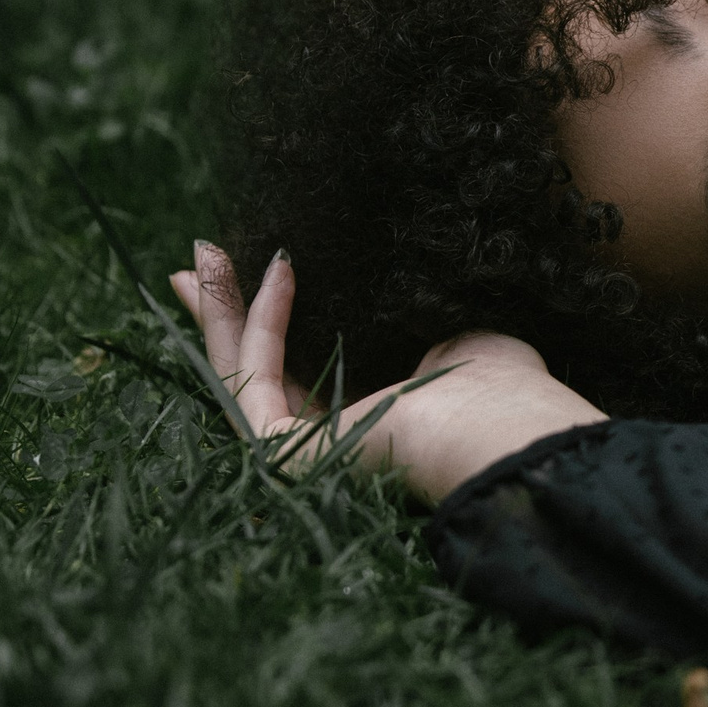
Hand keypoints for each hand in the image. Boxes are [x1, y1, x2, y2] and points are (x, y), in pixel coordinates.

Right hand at [170, 242, 606, 502]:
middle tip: (199, 258)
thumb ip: (408, 319)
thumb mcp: (452, 337)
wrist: (507, 431)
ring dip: (219, 310)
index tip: (260, 267)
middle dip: (221, 313)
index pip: (301, 372)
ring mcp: (301, 455)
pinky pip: (254, 379)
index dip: (269, 322)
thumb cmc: (503, 390)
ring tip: (205, 252)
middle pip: (253, 373)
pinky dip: (260, 322)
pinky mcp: (287, 452)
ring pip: (239, 374)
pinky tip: (278, 270)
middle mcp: (329, 443)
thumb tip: (386, 279)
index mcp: (370, 424)